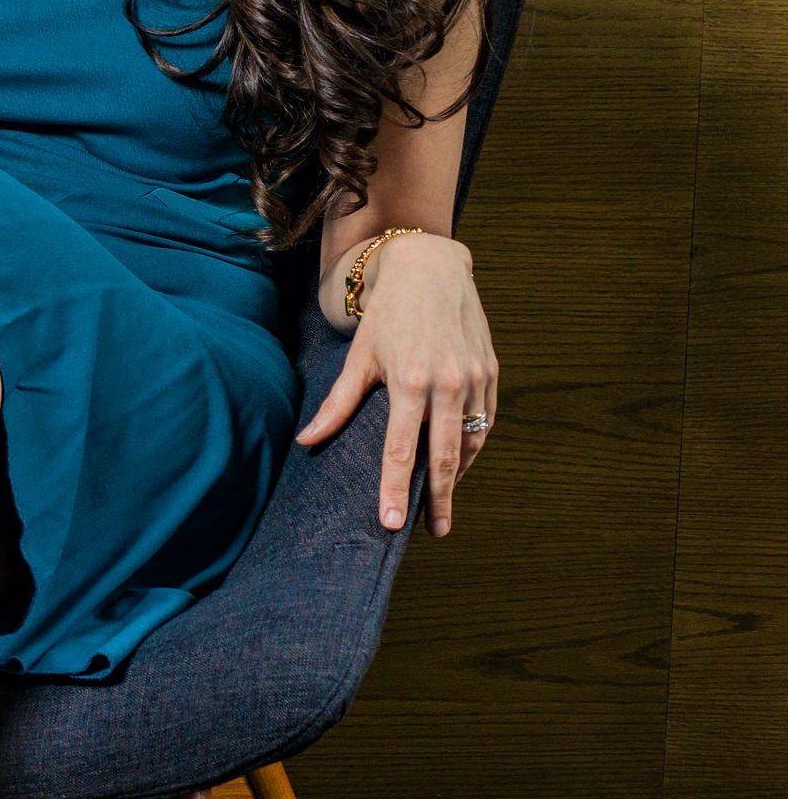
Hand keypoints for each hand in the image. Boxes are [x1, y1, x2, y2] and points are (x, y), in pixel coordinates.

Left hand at [298, 232, 496, 533]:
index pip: (400, 450)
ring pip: (471, 442)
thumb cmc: (388, 314)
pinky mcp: (491, 371)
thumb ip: (338, 404)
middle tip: (434, 530)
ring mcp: (474, 378)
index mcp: (408, 382)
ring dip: (458, 476)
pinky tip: (459, 464)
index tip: (392, 524)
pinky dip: (473, 447)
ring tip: (443, 502)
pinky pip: (486, 421)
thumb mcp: (358, 356)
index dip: (394, 490)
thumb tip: (306, 442)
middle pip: (444, 457)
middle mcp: (446, 383)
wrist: (431, 268)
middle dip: (439, 499)